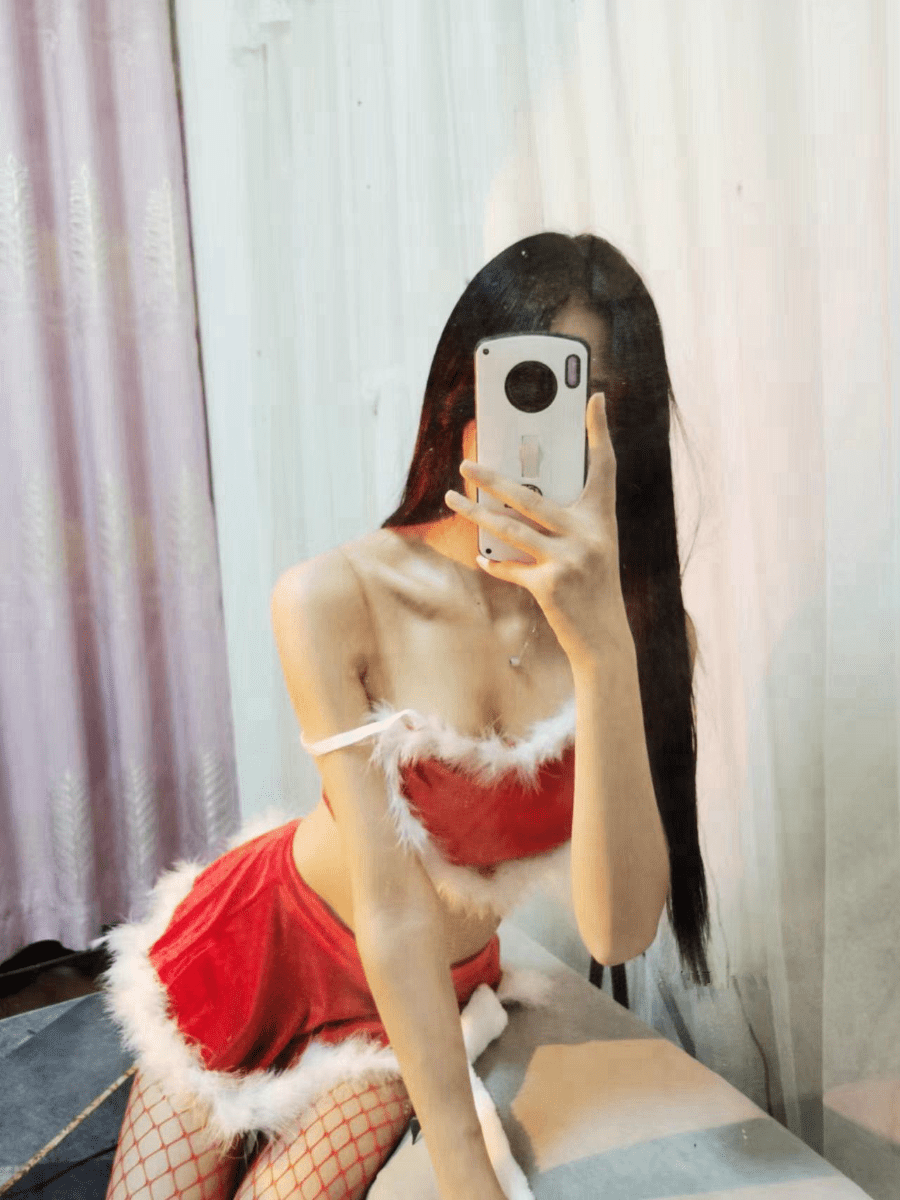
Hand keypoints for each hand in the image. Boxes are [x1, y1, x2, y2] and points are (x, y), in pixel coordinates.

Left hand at [444, 392, 632, 666]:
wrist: (605, 638)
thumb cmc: (594, 587)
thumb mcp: (592, 547)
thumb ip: (567, 521)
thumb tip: (521, 495)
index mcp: (601, 520)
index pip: (604, 466)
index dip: (600, 431)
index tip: (595, 398)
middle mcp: (589, 535)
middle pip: (531, 496)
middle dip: (492, 479)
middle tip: (466, 464)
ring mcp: (570, 560)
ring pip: (510, 529)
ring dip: (476, 514)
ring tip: (452, 500)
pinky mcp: (551, 586)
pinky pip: (511, 567)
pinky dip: (494, 563)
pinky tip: (481, 557)